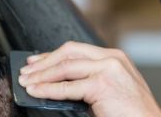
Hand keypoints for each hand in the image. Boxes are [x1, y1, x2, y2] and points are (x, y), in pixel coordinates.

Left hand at [18, 41, 160, 116]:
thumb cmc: (133, 112)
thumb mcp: (112, 89)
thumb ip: (91, 80)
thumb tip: (60, 82)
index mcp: (115, 57)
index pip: (77, 50)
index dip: (53, 55)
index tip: (37, 61)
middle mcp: (112, 59)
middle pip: (69, 52)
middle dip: (44, 62)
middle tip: (27, 71)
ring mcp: (108, 70)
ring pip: (65, 67)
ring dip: (42, 75)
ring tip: (27, 82)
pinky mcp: (102, 85)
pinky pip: (67, 87)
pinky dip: (48, 89)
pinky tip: (37, 91)